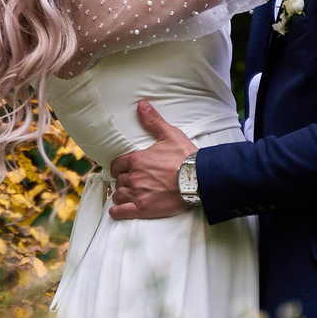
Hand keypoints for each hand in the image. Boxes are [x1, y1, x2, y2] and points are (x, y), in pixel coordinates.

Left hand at [108, 100, 197, 218]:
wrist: (199, 179)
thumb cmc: (185, 156)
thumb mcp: (169, 135)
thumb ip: (153, 121)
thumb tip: (141, 104)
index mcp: (136, 160)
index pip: (117, 165)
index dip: (120, 167)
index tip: (123, 170)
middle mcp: (133, 177)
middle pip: (118, 180)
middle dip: (123, 181)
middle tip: (130, 182)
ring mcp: (137, 194)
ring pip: (118, 194)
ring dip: (121, 194)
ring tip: (127, 194)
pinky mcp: (143, 209)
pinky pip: (121, 212)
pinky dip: (117, 211)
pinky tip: (118, 210)